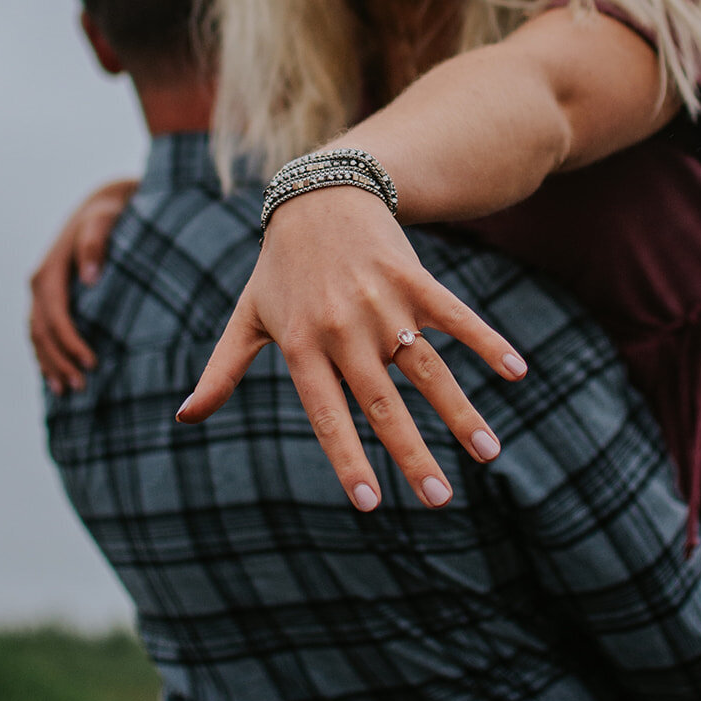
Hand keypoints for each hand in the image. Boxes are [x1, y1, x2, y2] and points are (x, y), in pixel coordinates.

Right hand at [28, 179, 137, 391]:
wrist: (102, 205)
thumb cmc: (108, 214)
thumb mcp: (104, 221)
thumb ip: (95, 244)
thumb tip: (88, 277)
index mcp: (50, 271)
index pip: (55, 316)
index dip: (70, 342)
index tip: (91, 363)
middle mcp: (40, 284)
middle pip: (42, 332)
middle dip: (59, 361)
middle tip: (81, 386)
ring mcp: (42, 292)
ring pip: (38, 336)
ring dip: (50, 363)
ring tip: (67, 390)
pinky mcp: (50, 298)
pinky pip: (41, 332)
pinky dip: (47, 354)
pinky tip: (57, 374)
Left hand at [176, 186, 527, 510]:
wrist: (317, 194)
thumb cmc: (278, 267)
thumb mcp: (246, 316)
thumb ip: (222, 371)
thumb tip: (184, 419)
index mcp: (302, 345)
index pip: (327, 415)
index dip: (348, 460)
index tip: (371, 506)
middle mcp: (343, 328)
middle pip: (382, 403)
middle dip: (412, 455)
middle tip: (440, 501)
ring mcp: (382, 302)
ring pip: (426, 368)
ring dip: (460, 412)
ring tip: (489, 454)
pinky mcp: (414, 279)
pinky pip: (454, 316)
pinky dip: (485, 341)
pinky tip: (516, 371)